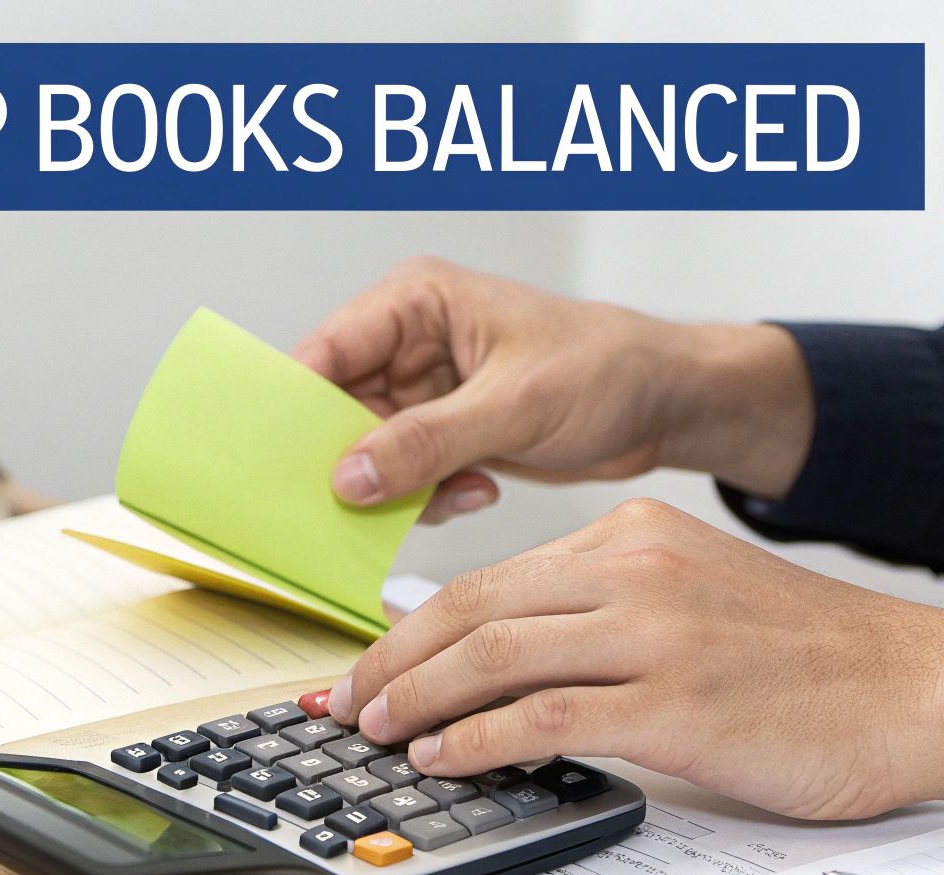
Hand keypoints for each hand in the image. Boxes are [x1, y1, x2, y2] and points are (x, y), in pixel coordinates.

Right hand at [292, 258, 813, 523]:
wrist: (665, 402)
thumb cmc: (609, 367)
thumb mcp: (515, 405)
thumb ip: (428, 441)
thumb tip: (351, 476)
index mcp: (417, 300)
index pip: (326, 350)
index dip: (294, 406)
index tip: (278, 464)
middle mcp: (410, 339)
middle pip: (335, 407)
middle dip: (347, 459)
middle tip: (350, 505)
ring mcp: (424, 389)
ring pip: (367, 450)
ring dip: (398, 485)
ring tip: (456, 490)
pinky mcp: (444, 431)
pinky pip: (403, 474)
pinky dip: (427, 495)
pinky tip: (476, 490)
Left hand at [327, 498, 943, 819]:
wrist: (914, 684)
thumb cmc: (814, 654)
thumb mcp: (701, 590)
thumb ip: (613, 605)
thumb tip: (519, 656)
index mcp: (637, 534)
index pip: (494, 577)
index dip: (416, 625)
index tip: (374, 661)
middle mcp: (637, 569)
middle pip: (473, 608)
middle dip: (392, 660)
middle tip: (345, 699)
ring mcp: (655, 634)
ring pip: (495, 656)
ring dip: (418, 699)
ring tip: (378, 731)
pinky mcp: (675, 702)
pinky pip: (546, 717)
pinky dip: (480, 741)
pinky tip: (448, 759)